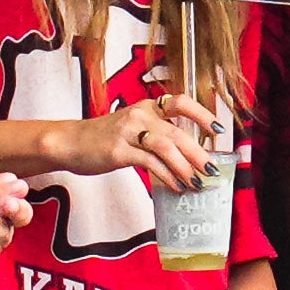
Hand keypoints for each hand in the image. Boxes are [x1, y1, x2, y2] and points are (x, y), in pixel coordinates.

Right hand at [59, 92, 224, 192]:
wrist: (71, 142)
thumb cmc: (104, 137)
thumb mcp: (133, 127)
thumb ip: (158, 134)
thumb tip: (187, 154)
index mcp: (147, 107)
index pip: (180, 102)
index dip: (202, 114)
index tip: (218, 130)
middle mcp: (140, 115)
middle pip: (178, 132)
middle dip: (199, 154)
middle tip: (211, 170)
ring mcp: (128, 132)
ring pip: (166, 147)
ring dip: (185, 167)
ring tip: (196, 182)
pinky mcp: (119, 151)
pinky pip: (150, 163)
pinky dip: (167, 177)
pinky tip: (175, 187)